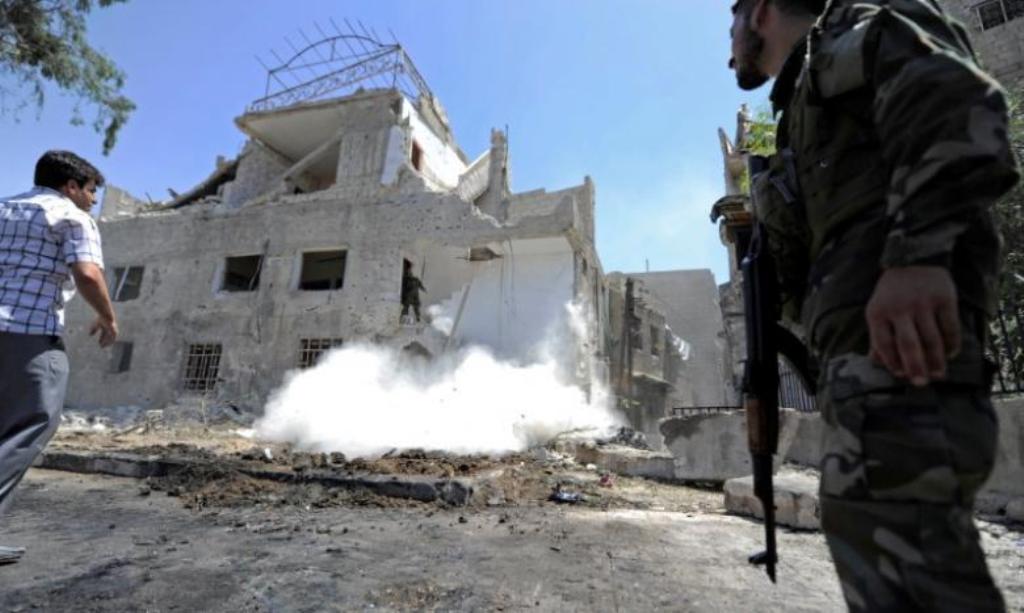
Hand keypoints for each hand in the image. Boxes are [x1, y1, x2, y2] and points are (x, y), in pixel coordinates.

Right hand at [89, 317, 117, 347]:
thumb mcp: (96, 325)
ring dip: (107, 343)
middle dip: (104, 342)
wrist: (106, 316)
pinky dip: (110, 342)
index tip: (99, 343)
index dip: (101, 339)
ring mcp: (113, 330)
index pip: (104, 334)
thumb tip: (90, 335)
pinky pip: (112, 339)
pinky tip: (107, 344)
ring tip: (103, 346)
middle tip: (101, 347)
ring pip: (110, 338)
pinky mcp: (114, 332)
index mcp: (106, 327)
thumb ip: (93, 330)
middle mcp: (110, 329)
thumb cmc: (101, 319)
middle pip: (107, 337)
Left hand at [865, 266, 960, 386]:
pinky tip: (950, 354)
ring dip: (936, 360)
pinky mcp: (944, 298)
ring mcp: (923, 303)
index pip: (883, 344)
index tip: (901, 375)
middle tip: (921, 384)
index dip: (892, 362)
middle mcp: (899, 308)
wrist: (914, 259)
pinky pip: (950, 327)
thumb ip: (877, 336)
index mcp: (878, 312)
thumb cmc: (892, 292)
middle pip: (908, 344)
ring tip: (938, 374)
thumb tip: (877, 363)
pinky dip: (951, 344)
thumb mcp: (877, 310)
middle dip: (915, 367)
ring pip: (932, 339)